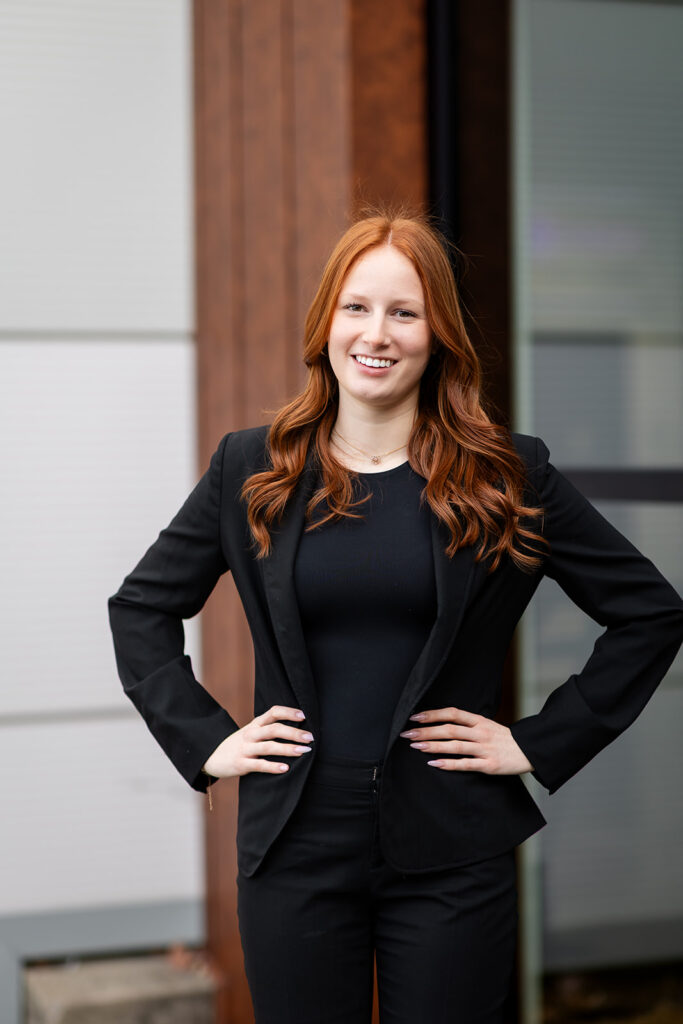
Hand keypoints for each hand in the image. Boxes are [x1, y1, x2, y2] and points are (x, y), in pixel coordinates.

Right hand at [202, 705, 313, 777]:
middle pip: (274, 729)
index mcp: (255, 724)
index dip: (288, 712)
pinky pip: (259, 765)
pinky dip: (273, 766)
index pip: (273, 712)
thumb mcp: (251, 732)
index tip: (304, 716)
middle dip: (294, 732)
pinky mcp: (241, 764)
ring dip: (288, 748)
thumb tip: (298, 729)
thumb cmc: (239, 745)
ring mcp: (245, 749)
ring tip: (304, 751)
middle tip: (310, 738)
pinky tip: (286, 768)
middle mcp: (250, 734)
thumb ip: (268, 729)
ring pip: (269, 746)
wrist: (211, 757)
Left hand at [399, 706, 533, 774]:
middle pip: (449, 729)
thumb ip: (468, 724)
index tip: (415, 717)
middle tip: (408, 734)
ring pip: (455, 746)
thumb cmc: (504, 739)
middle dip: (427, 731)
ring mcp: (484, 749)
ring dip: (433, 745)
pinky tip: (434, 763)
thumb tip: (443, 723)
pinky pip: (465, 764)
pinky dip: (449, 764)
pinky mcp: (488, 765)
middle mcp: (480, 733)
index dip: (433, 714)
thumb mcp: (487, 725)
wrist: (529, 751)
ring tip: (416, 746)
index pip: (452, 713)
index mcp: (479, 721)